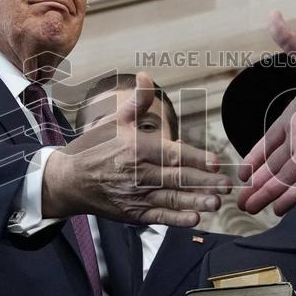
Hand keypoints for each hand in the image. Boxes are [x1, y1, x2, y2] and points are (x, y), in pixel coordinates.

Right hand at [42, 73, 230, 226]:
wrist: (69, 180)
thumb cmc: (95, 147)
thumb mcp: (114, 121)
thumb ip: (136, 101)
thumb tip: (146, 76)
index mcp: (135, 148)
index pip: (172, 154)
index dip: (196, 158)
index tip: (217, 162)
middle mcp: (136, 174)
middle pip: (176, 178)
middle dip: (204, 182)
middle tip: (227, 184)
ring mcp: (134, 196)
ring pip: (171, 200)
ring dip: (195, 201)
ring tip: (216, 202)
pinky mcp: (132, 214)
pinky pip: (158, 218)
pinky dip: (176, 219)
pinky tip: (195, 218)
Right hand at [238, 12, 295, 214]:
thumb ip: (289, 40)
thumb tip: (271, 14)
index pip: (272, 140)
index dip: (257, 156)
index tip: (242, 171)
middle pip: (276, 166)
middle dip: (258, 184)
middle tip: (240, 202)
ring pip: (287, 177)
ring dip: (269, 194)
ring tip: (250, 210)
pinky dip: (293, 195)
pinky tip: (278, 209)